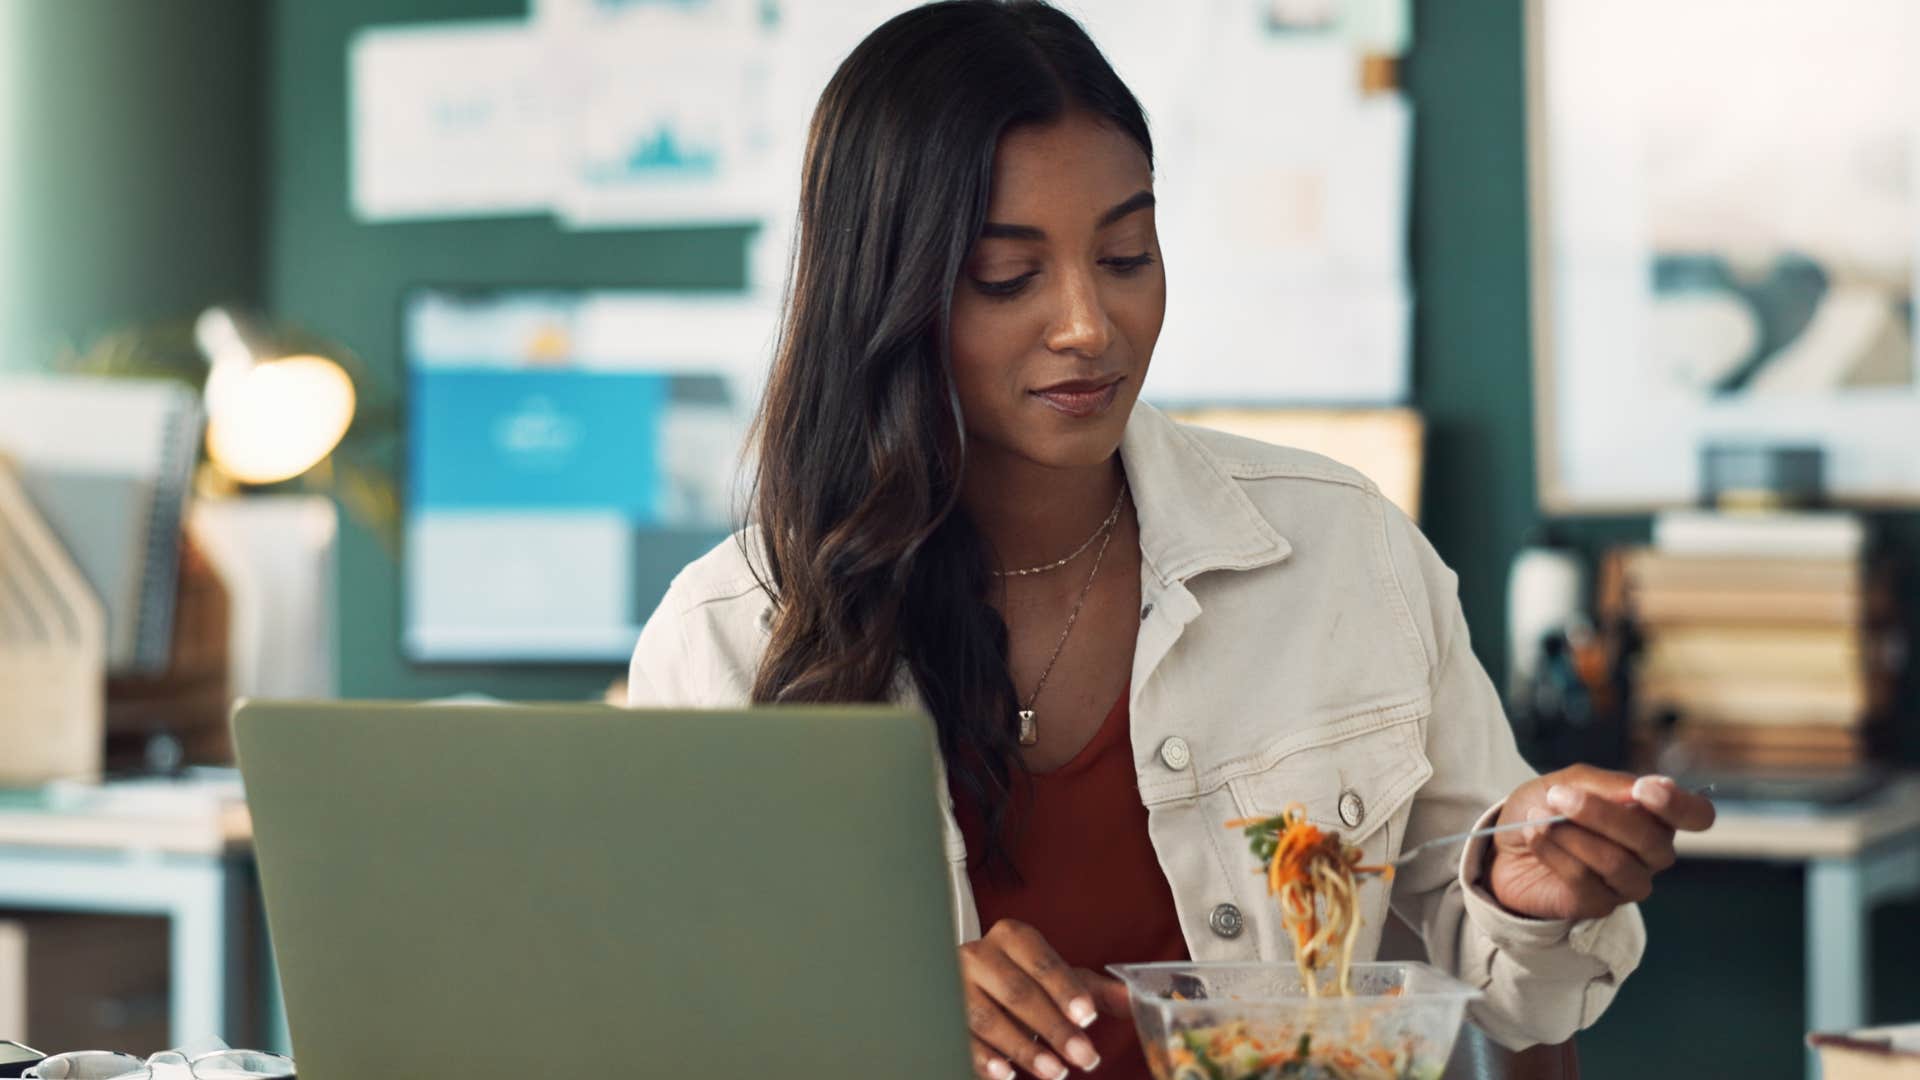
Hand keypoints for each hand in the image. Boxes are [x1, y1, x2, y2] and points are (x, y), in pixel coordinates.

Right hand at [959, 919, 1129, 1078]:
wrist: (975, 985)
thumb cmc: (1022, 981)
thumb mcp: (1059, 981)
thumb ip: (1096, 991)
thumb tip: (1134, 999)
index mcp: (1012, 937)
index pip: (1041, 961)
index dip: (1065, 989)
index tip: (1088, 1016)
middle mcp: (980, 954)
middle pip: (1018, 992)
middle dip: (1054, 1028)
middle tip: (1084, 1057)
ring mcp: (957, 984)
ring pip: (988, 1018)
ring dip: (1024, 1049)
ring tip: (1055, 1072)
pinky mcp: (942, 1013)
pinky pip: (961, 1038)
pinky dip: (984, 1059)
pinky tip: (1007, 1074)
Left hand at [1487, 766, 1715, 920]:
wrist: (1505, 844)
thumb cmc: (1546, 807)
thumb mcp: (1568, 781)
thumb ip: (1606, 784)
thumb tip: (1649, 785)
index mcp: (1654, 814)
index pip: (1697, 815)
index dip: (1678, 805)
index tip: (1643, 790)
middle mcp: (1651, 852)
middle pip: (1652, 840)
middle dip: (1602, 815)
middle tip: (1558, 796)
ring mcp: (1629, 882)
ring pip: (1617, 863)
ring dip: (1572, 836)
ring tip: (1538, 818)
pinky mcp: (1599, 905)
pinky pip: (1585, 882)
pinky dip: (1554, 853)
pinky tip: (1535, 836)